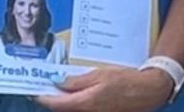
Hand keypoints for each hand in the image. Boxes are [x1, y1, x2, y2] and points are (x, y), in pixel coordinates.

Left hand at [36, 67, 171, 111]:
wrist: (147, 91)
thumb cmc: (126, 80)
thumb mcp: (99, 74)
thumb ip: (77, 80)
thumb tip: (58, 81)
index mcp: (86, 103)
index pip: (56, 104)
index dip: (43, 97)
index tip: (35, 89)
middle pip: (62, 109)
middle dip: (52, 98)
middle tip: (44, 85)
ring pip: (72, 110)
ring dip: (63, 101)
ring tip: (58, 87)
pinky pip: (82, 110)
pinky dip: (74, 103)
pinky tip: (74, 92)